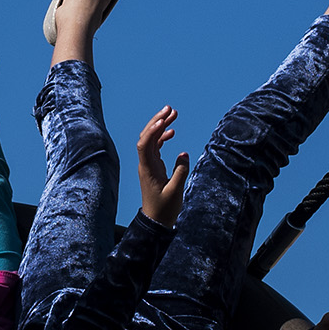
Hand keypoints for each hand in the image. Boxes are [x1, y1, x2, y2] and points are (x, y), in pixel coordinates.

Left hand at [136, 105, 190, 226]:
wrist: (155, 221)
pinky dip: (162, 137)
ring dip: (161, 126)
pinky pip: (156, 147)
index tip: (164, 122)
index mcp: (147, 168)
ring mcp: (149, 164)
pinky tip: (172, 132)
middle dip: (157, 121)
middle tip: (170, 108)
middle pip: (147, 137)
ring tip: (173, 114)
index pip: (144, 144)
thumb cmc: (164, 209)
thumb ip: (180, 172)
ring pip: (152, 140)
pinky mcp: (154, 167)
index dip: (152, 131)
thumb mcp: (175, 192)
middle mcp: (145, 163)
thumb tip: (184, 154)